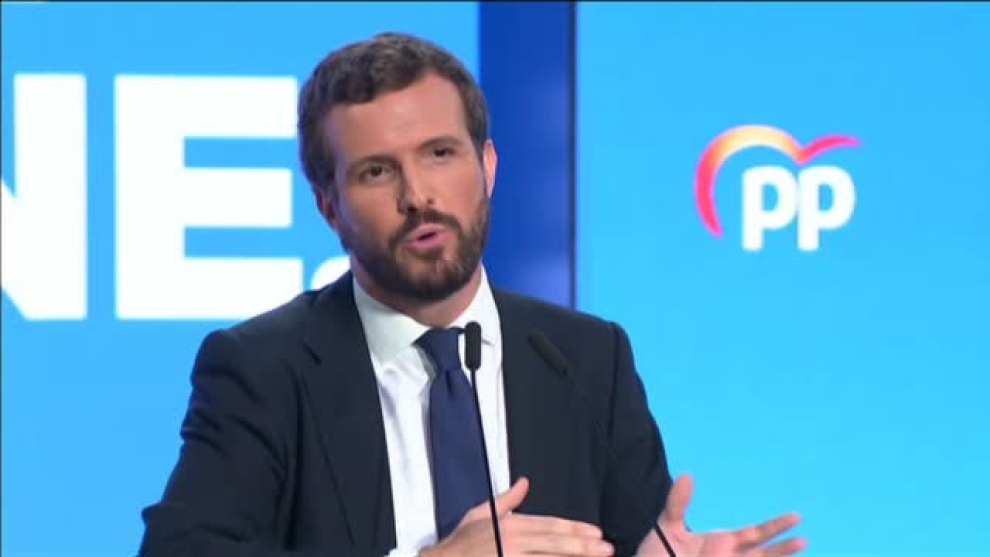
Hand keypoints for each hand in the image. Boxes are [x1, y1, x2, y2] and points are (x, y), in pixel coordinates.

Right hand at [421, 477, 615, 556]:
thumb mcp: (480, 514)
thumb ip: (507, 500)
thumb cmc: (459, 543)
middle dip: (584, 546)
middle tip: (607, 548)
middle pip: (555, 543)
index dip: (575, 529)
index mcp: (510, 525)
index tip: (595, 532)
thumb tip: (524, 482)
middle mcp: (513, 542)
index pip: (550, 526)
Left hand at [637, 475, 806, 556]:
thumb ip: (678, 503)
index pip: (756, 534)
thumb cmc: (656, 554)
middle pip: (763, 553)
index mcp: (723, 542)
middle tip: (804, 539)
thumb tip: (688, 476)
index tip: (797, 517)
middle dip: (783, 548)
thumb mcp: (667, 525)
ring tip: (798, 548)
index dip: (776, 527)